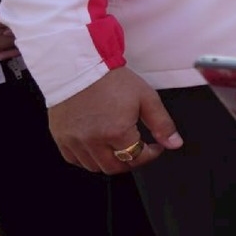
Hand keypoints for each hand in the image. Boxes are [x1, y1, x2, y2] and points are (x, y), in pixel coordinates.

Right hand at [48, 64, 182, 173]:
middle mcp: (93, 141)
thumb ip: (162, 124)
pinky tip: (97, 146)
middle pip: (115, 168)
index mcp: (116, 132)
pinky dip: (87, 158)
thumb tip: (174, 143)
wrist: (80, 67)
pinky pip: (74, 159)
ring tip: (118, 147)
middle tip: (137, 150)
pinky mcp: (61, 138)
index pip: (137, 158)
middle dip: (131, 161)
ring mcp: (74, 141)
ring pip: (94, 166)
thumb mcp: (146, 98)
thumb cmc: (111, 80)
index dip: (151, 155)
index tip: (155, 147)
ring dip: (109, 161)